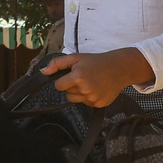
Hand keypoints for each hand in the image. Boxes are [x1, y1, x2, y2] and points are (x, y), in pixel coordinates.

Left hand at [41, 48, 155, 107]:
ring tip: (90, 83)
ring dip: (79, 93)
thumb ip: (57, 64)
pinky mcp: (99, 104)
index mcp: (78, 77)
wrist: (119, 69)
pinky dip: (89, 98)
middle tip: (84, 77)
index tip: (71, 75)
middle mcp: (85, 90)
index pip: (58, 86)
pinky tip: (96, 88)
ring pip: (75, 100)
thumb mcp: (76, 58)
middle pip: (67, 93)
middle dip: (72, 86)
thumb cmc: (96, 62)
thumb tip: (43, 72)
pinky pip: (86, 104)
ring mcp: (93, 99)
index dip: (63, 80)